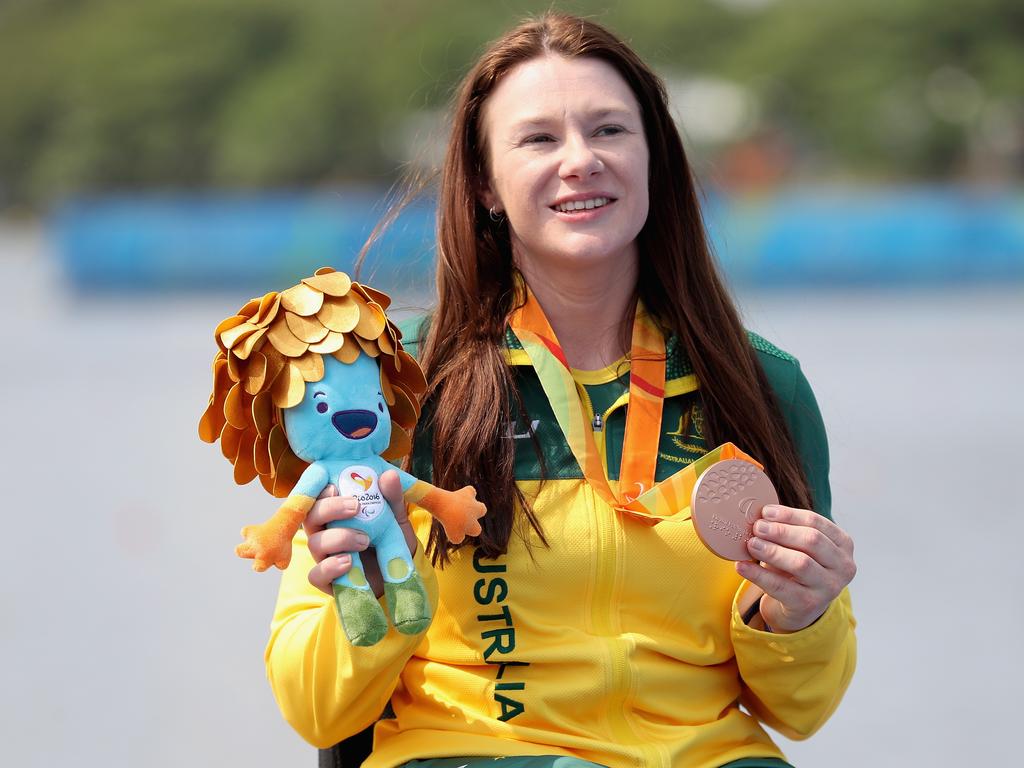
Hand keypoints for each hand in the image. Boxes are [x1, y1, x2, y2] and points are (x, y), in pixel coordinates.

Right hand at [304, 470, 416, 597]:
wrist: (401, 575)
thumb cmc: (392, 541)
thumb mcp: (396, 517)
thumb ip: (392, 498)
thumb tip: (389, 475)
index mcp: (336, 514)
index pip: (318, 498)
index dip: (320, 491)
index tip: (334, 486)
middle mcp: (325, 532)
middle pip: (310, 516)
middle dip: (329, 509)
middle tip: (355, 507)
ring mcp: (324, 557)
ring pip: (314, 543)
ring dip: (339, 538)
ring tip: (365, 540)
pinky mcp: (328, 581)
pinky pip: (316, 575)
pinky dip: (330, 567)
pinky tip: (349, 562)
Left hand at [736, 505, 855, 633]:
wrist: (801, 606)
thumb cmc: (799, 565)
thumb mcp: (799, 545)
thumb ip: (786, 529)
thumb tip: (759, 516)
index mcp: (843, 544)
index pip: (816, 522)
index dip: (789, 515)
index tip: (765, 511)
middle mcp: (843, 566)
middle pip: (811, 541)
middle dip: (781, 531)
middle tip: (757, 527)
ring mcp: (829, 588)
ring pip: (800, 563)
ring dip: (772, 551)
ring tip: (751, 544)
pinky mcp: (810, 605)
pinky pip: (781, 587)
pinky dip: (758, 575)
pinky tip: (741, 566)